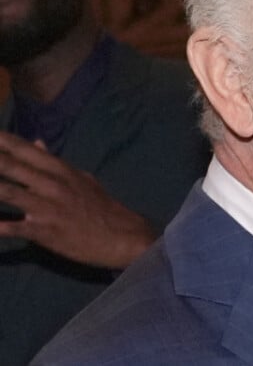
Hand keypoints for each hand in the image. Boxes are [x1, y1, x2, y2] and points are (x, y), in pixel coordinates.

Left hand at [0, 131, 156, 267]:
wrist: (118, 234)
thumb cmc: (99, 205)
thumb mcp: (81, 178)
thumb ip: (54, 161)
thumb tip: (36, 142)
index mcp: (60, 169)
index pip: (25, 150)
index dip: (3, 140)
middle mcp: (51, 184)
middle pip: (12, 167)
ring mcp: (46, 207)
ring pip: (9, 193)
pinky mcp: (44, 231)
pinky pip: (14, 228)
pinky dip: (0, 226)